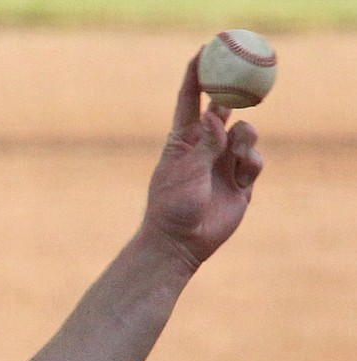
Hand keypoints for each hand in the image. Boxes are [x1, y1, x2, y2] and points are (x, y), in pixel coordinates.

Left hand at [141, 52, 263, 269]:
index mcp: (183, 141)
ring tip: (237, 151)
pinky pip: (254, 160)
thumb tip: (213, 115)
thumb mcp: (184, 172)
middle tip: (243, 86)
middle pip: (225, 110)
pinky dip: (251, 161)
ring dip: (245, 135)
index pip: (190, 101)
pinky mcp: (240, 182)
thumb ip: (204, 144)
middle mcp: (204, 148)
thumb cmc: (171, 207)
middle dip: (234, 97)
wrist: (180, 243)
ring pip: (246, 132)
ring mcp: (223, 164)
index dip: (196, 76)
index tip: (203, 51)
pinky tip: (242, 173)